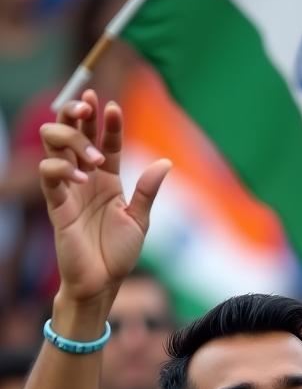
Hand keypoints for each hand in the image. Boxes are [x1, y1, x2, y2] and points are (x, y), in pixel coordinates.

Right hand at [39, 89, 170, 302]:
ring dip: (72, 138)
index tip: (112, 106)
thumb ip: (148, 191)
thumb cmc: (118, 253)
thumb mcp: (139, 220)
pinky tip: (80, 177)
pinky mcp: (56, 204)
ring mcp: (69, 189)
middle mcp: (86, 178)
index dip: (108, 123)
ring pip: (54, 144)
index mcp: (108, 180)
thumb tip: (165, 162)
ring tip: (95, 156)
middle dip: (78, 114)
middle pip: (74, 132)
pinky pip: (49, 174)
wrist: (102, 282)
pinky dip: (62, 167)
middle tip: (88, 106)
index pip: (106, 141)